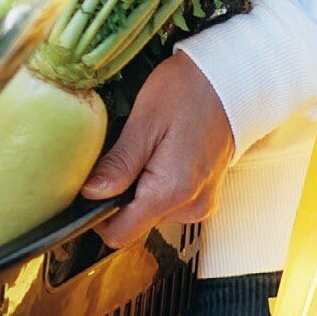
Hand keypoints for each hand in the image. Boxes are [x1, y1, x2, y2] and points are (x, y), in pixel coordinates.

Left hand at [79, 52, 236, 247]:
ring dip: (137, 189)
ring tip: (144, 150)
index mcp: (171, 191)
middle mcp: (189, 206)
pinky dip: (155, 186)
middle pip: (134, 223)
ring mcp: (199, 203)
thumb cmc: (188, 93)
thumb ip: (119, 164)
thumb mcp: (144, 121)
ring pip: (149, 213)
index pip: (121, 233)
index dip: (97, 215)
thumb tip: (90, 193)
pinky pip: (168, 203)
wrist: (229, 82)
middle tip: (120, 155)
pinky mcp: (203, 195)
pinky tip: (159, 156)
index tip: (87, 190)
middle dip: (118, 196)